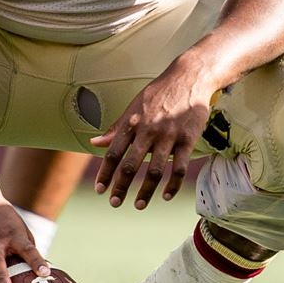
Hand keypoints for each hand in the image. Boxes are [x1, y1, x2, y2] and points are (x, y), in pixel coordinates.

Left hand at [90, 62, 210, 209]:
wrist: (189, 77)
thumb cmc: (159, 93)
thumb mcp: (134, 106)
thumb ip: (116, 128)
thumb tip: (94, 143)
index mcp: (132, 122)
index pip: (113, 152)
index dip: (105, 173)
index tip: (100, 189)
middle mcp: (147, 130)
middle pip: (130, 164)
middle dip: (120, 187)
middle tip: (114, 203)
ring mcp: (168, 136)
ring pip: (154, 170)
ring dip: (145, 191)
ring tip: (139, 205)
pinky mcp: (187, 139)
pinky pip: (179, 168)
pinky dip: (172, 185)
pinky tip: (166, 196)